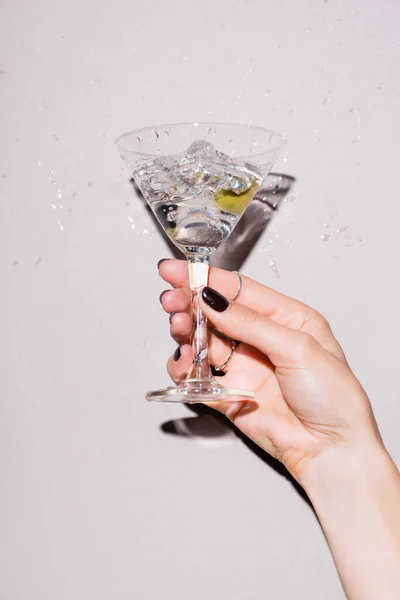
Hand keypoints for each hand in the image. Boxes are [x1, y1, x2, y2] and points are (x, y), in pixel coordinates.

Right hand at [158, 259, 382, 482]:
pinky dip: (184, 368)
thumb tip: (215, 300)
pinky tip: (184, 362)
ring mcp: (244, 365)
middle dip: (190, 303)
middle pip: (217, 312)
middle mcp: (262, 339)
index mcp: (286, 318)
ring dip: (187, 332)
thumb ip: (251, 323)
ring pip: (204, 340)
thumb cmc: (333, 397)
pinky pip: (198, 375)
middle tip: (171, 300)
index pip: (240, 290)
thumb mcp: (298, 347)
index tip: (177, 271)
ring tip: (179, 328)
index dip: (207, 278)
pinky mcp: (229, 393)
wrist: (331, 450)